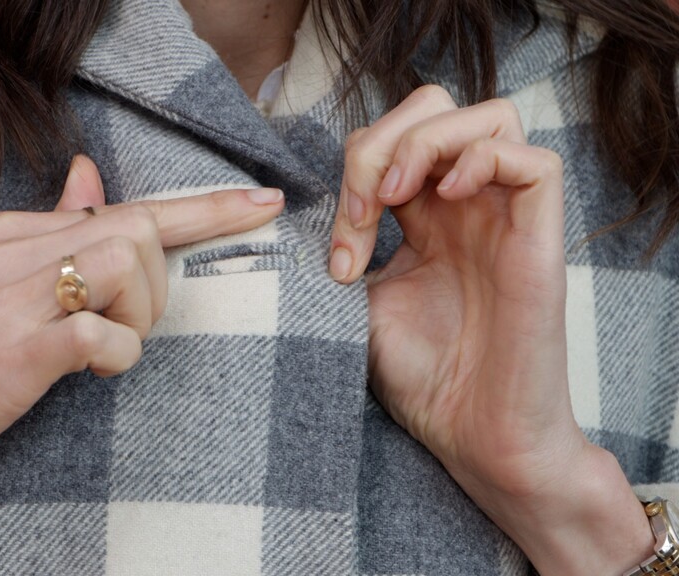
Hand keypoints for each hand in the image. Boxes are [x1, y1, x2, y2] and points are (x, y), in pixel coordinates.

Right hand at [0, 155, 284, 575]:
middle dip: (164, 283)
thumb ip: (47, 234)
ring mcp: (8, 300)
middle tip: (124, 329)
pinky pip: (102, 334)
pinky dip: (117, 357)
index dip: (205, 207)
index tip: (263, 203)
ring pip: (131, 265)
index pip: (124, 207)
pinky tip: (86, 373)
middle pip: (140, 228)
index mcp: (10, 235)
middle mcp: (10, 252)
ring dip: (141, 317)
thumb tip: (91, 179)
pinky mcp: (11, 353)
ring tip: (100, 350)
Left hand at [330, 85, 648, 573]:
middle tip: (366, 207)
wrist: (472, 433)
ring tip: (399, 196)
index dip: (354, 171)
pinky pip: (535, 161)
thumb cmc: (422, 376)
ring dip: (427, 142)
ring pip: (490, 116)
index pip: (393, 139)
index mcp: (425, 218)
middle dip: (385, 140)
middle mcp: (467, 207)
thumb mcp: (361, 302)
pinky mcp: (540, 238)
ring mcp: (505, 218)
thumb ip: (343, 247)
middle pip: (436, 109)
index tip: (339, 246)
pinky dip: (484, 160)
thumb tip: (291, 210)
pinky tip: (448, 199)